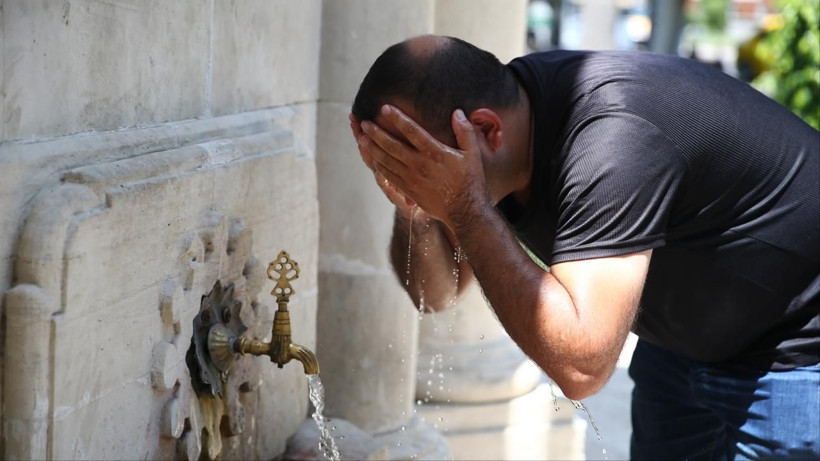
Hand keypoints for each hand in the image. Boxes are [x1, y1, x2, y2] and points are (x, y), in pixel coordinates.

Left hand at [359, 105, 490, 231]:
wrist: (464, 210)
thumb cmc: (470, 180)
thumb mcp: (473, 154)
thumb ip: (465, 131)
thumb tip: (457, 112)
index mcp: (434, 152)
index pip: (412, 131)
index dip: (397, 118)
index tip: (385, 108)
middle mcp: (419, 164)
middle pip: (392, 145)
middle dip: (376, 133)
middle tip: (365, 123)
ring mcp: (412, 178)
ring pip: (387, 160)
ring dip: (372, 148)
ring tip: (362, 138)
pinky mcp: (409, 190)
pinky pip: (389, 176)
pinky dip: (378, 166)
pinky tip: (373, 159)